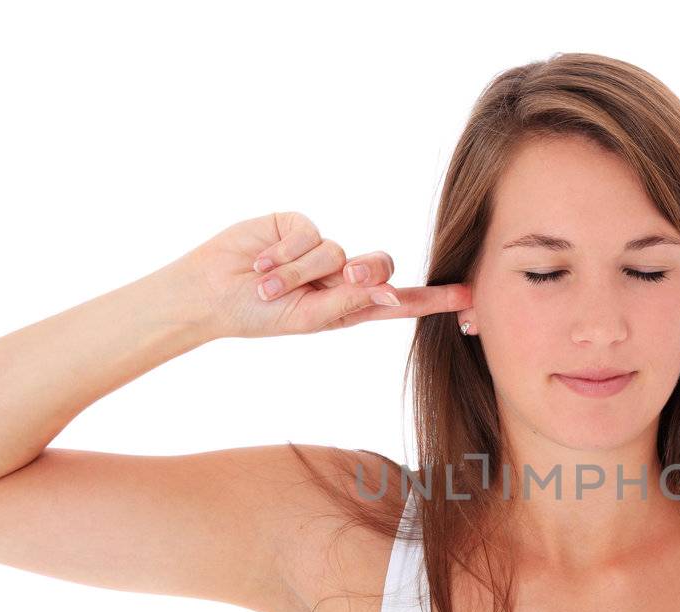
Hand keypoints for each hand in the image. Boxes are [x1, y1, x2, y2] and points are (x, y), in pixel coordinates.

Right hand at [172, 210, 472, 339]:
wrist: (211, 293)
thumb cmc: (258, 314)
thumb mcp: (307, 318)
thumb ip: (347, 304)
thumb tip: (387, 292)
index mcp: (350, 305)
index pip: (400, 301)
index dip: (434, 298)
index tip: (468, 297)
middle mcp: (341, 275)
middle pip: (379, 265)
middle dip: (362, 275)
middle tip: (340, 281)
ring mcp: (321, 249)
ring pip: (335, 252)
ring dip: (298, 275)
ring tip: (268, 286)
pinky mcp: (298, 224)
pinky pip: (309, 233)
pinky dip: (283, 255)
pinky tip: (259, 265)